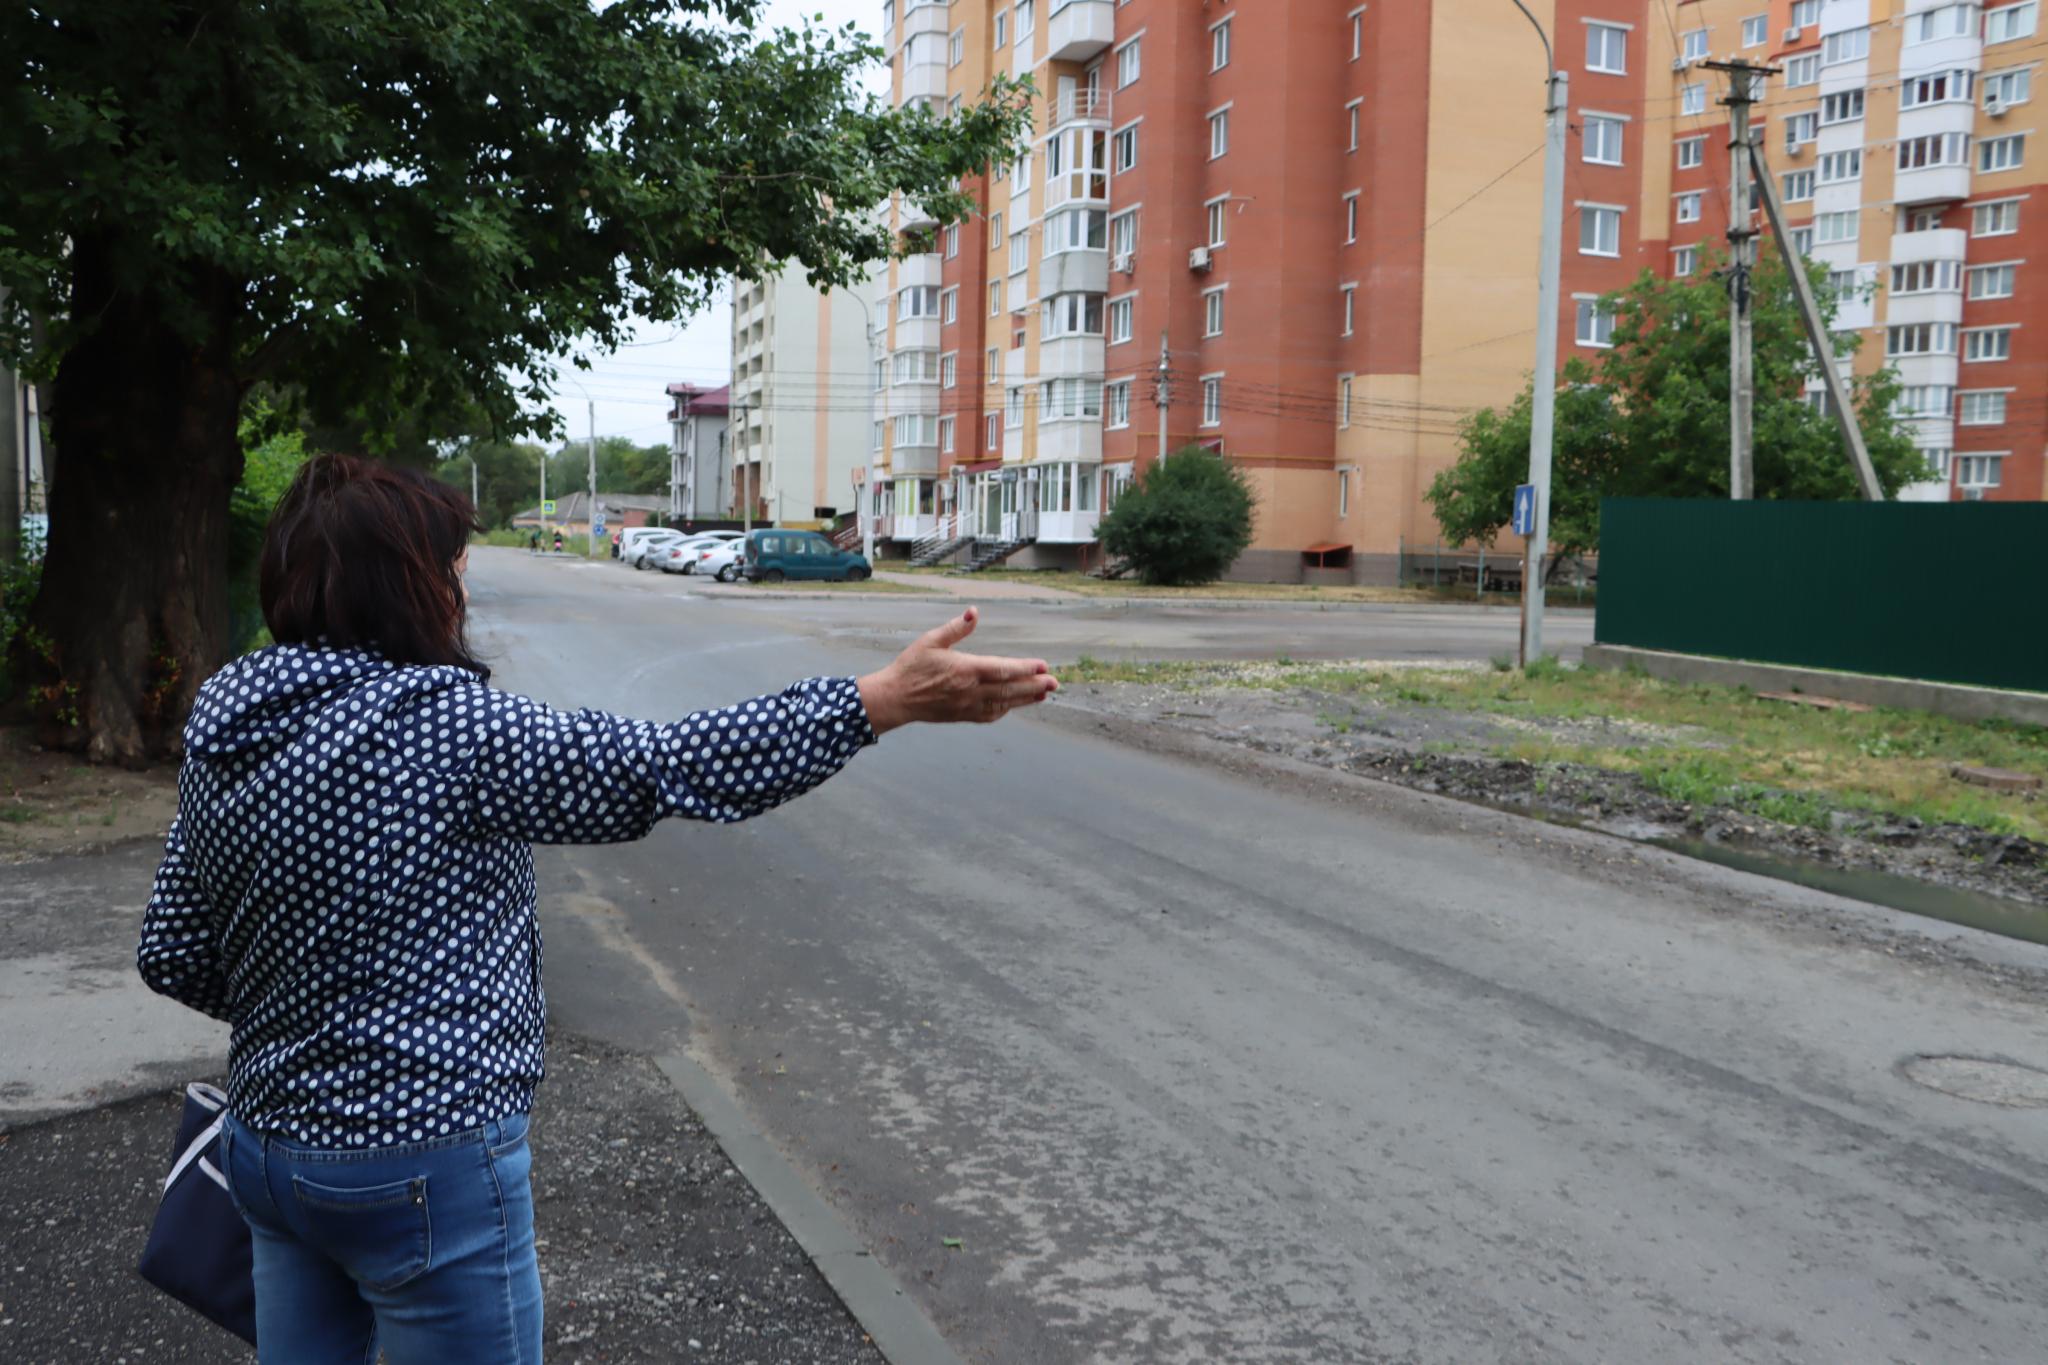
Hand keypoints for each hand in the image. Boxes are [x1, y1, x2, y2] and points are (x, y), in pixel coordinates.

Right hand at [858, 608, 1057, 733]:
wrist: (895, 698)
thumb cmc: (911, 667)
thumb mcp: (930, 640)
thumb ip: (956, 628)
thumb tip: (974, 611)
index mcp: (965, 669)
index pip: (1003, 669)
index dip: (1025, 668)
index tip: (1043, 665)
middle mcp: (970, 690)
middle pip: (1010, 689)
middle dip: (1035, 686)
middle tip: (1055, 683)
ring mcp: (968, 706)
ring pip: (1004, 703)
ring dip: (1026, 699)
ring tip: (1044, 694)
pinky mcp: (963, 716)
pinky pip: (991, 714)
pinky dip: (1006, 708)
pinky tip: (1015, 704)